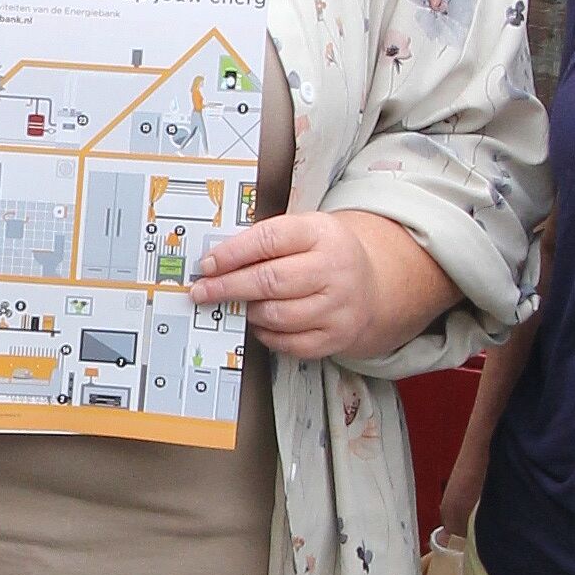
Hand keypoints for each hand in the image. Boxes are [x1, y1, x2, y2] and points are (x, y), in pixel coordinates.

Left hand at [189, 210, 429, 359]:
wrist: (371, 283)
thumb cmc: (324, 254)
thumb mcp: (303, 232)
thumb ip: (265, 241)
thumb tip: (216, 260)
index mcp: (322, 234)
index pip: (270, 240)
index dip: (233, 253)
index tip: (208, 264)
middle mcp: (334, 269)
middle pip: (270, 281)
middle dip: (228, 287)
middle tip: (203, 291)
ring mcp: (338, 306)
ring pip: (277, 315)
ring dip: (248, 311)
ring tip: (238, 304)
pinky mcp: (336, 336)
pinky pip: (288, 342)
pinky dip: (266, 334)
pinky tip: (260, 322)